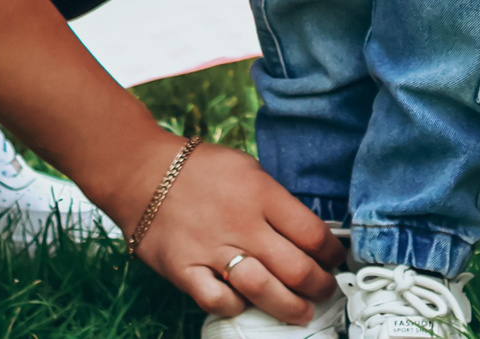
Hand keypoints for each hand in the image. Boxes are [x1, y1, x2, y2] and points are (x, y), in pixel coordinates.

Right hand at [114, 134, 346, 320]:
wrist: (143, 173)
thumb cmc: (201, 170)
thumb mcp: (249, 169)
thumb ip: (276, 201)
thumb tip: (308, 233)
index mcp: (261, 194)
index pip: (312, 232)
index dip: (332, 252)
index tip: (336, 259)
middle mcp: (241, 224)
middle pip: (295, 267)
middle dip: (319, 286)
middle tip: (325, 291)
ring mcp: (212, 249)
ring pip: (263, 290)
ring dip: (289, 306)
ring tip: (302, 311)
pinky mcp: (185, 269)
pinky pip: (218, 300)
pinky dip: (236, 308)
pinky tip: (246, 304)